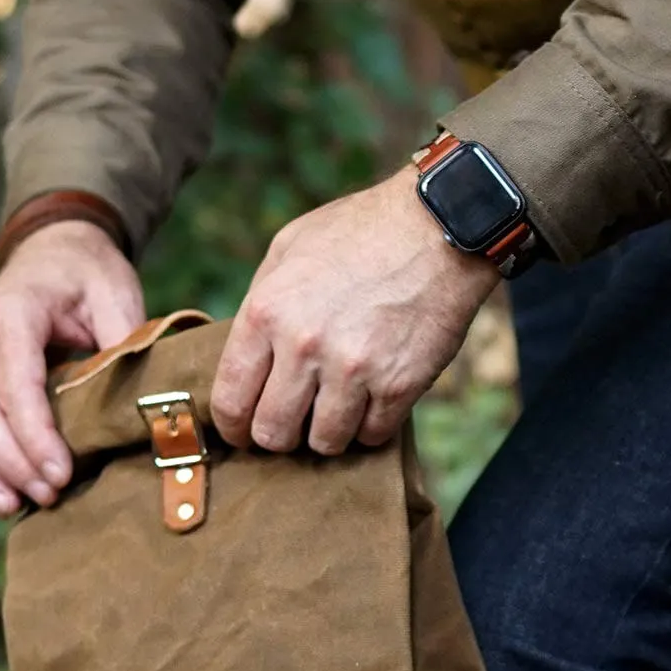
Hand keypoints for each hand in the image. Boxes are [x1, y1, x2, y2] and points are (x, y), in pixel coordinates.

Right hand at [0, 220, 143, 515]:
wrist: (51, 253)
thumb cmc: (88, 275)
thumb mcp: (116, 291)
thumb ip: (124, 338)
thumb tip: (137, 398)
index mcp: (14, 310)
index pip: (14, 380)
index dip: (34, 433)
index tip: (60, 473)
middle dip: (12, 460)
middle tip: (49, 495)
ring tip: (13, 508)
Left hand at [213, 166, 498, 455]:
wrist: (439, 227)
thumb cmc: (361, 232)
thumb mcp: (290, 248)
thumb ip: (261, 302)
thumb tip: (247, 356)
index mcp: (268, 312)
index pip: (230, 402)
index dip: (233, 427)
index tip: (243, 431)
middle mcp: (305, 345)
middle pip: (273, 434)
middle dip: (279, 436)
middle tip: (292, 423)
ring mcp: (354, 369)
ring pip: (324, 443)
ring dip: (328, 431)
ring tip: (337, 406)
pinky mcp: (398, 385)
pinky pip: (372, 435)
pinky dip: (371, 424)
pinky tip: (373, 397)